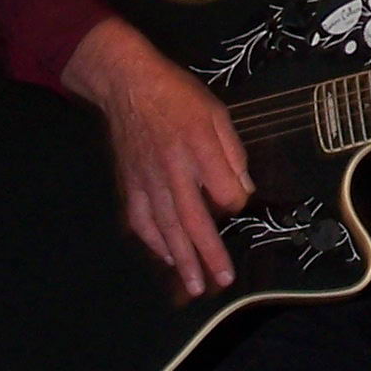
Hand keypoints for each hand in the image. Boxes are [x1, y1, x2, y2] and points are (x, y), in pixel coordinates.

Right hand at [62, 16, 253, 296]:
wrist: (127, 84)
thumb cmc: (177, 96)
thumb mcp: (216, 113)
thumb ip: (232, 152)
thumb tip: (243, 188)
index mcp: (199, 149)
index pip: (225, 193)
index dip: (235, 200)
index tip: (238, 199)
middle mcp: (173, 171)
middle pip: (193, 221)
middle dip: (208, 255)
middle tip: (221, 282)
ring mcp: (148, 181)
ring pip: (166, 228)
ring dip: (181, 259)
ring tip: (193, 286)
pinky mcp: (130, 184)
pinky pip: (141, 220)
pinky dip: (153, 242)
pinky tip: (164, 256)